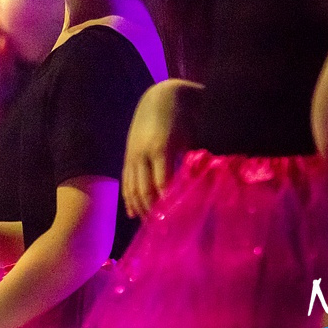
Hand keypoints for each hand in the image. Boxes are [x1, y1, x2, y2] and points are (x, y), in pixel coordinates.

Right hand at [121, 79, 200, 218]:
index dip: (168, 206)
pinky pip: (126, 181)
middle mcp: (142, 153)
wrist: (162, 94)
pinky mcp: (128, 154)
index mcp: (161, 148)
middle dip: (153, 213)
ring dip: (141, 209)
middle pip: (144, 191)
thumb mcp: (193, 136)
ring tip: (151, 227)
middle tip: (164, 233)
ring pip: (132, 188)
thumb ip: (194, 162)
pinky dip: (129, 199)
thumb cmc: (186, 115)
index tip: (178, 224)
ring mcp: (133, 154)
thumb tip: (201, 188)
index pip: (162, 186)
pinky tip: (134, 214)